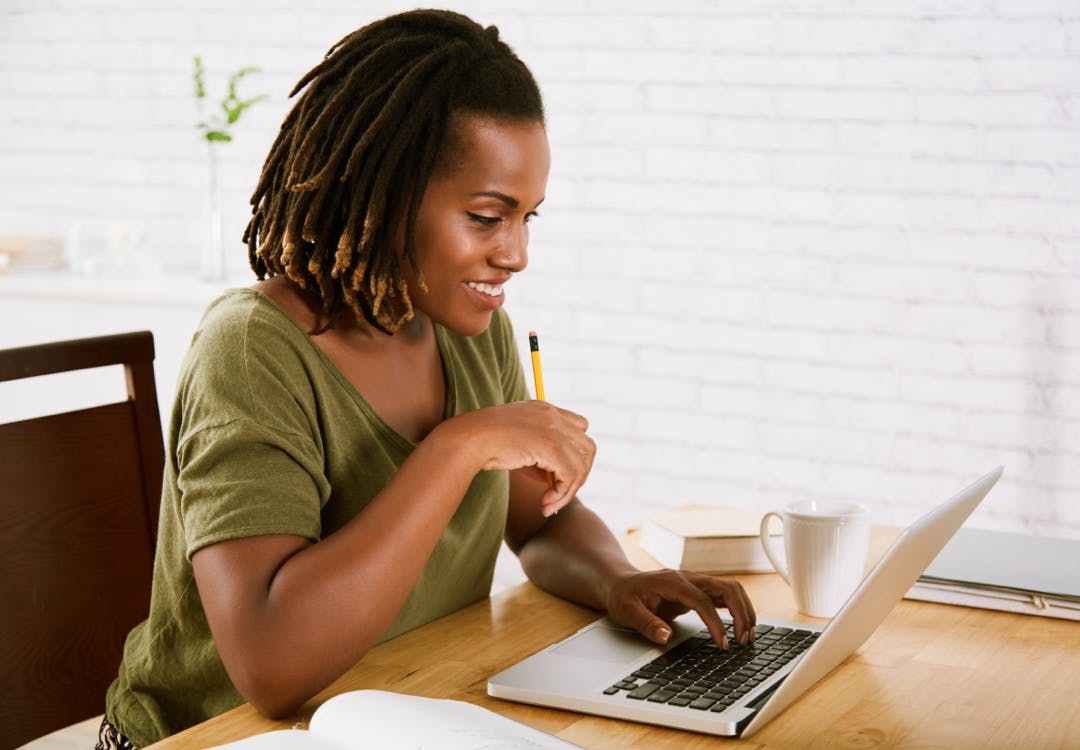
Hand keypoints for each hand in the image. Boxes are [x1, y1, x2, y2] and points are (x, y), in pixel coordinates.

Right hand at [444, 400, 594, 515]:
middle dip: (577, 474)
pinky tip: (544, 504)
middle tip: (557, 494)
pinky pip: (570, 475)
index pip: (579, 427)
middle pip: (587, 447)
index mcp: (544, 409)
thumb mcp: (516, 447)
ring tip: (548, 505)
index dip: (573, 453)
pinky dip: (562, 494)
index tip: (555, 473)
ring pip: (582, 465)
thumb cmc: (483, 445)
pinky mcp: (550, 446)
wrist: (467, 440)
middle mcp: (552, 416)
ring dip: (569, 491)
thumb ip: (538, 457)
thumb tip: (553, 481)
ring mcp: (553, 429)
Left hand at [602, 570, 756, 648]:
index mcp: (672, 581)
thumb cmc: (624, 596)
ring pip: (731, 590)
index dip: (716, 623)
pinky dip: (738, 610)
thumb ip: (646, 624)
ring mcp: (696, 583)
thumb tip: (665, 637)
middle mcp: (689, 578)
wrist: (621, 584)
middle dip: (741, 614)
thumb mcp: (627, 611)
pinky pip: (725, 596)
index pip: (703, 601)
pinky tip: (742, 628)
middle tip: (743, 641)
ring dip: (744, 611)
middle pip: (727, 588)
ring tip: (747, 637)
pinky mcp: (699, 591)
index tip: (722, 644)